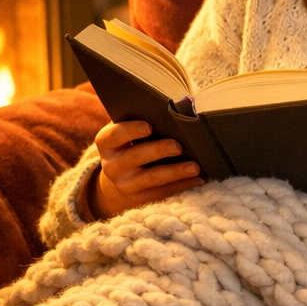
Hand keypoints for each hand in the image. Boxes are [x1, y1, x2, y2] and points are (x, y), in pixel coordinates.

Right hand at [88, 120, 203, 219]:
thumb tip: (180, 105)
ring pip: (152, 178)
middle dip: (158, 150)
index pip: (113, 135)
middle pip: (134, 157)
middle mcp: (111, 165)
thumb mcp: (130, 134)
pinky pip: (163, 192)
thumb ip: (143, 122)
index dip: (130, 130)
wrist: (121, 180)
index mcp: (107, 143)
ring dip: (175, 172)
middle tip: (177, 146)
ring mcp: (125, 184)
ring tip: (195, 166)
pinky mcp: (140, 200)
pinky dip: (183, 184)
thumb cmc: (133, 146)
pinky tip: (199, 178)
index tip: (149, 126)